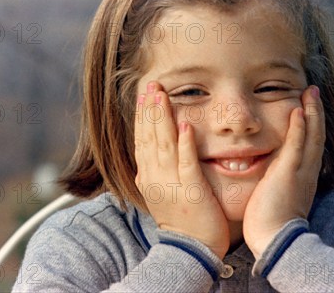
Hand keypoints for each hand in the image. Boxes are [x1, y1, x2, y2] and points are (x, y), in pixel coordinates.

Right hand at [134, 81, 229, 258]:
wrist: (190, 249)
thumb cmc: (180, 221)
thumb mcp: (159, 193)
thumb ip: (153, 173)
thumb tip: (145, 159)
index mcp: (148, 176)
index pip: (142, 139)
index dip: (143, 115)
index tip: (145, 94)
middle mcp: (155, 176)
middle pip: (150, 136)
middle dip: (150, 109)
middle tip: (152, 84)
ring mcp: (172, 182)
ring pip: (164, 144)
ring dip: (163, 118)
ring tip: (162, 95)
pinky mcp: (191, 189)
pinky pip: (187, 162)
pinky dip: (185, 143)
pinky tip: (185, 124)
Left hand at [242, 85, 324, 259]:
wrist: (275, 242)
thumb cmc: (270, 225)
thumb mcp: (276, 198)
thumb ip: (275, 184)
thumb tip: (268, 178)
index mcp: (303, 177)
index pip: (310, 145)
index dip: (311, 125)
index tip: (307, 108)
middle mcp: (307, 171)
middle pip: (316, 135)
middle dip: (315, 111)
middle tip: (314, 91)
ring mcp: (300, 171)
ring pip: (311, 135)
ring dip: (311, 111)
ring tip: (310, 91)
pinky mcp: (289, 173)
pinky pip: (297, 145)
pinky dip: (300, 127)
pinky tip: (299, 110)